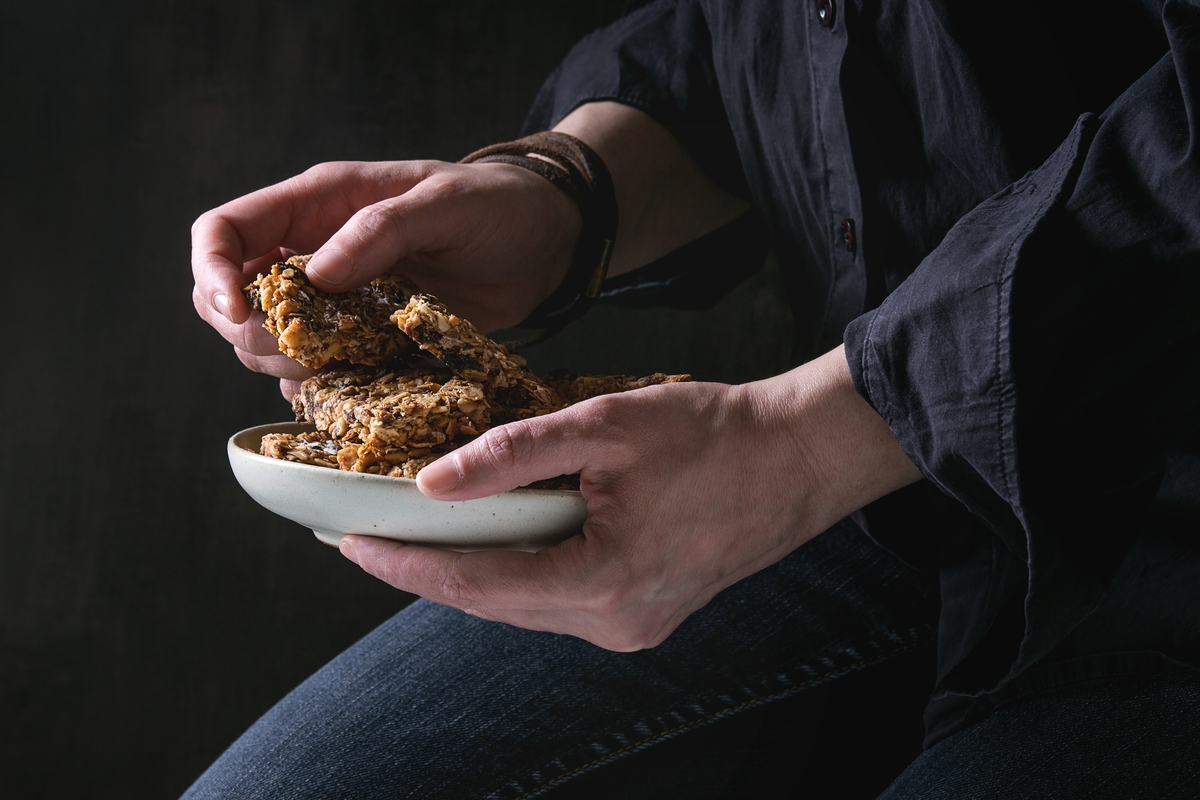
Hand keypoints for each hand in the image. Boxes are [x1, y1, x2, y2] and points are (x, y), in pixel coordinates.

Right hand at [191, 159, 580, 390]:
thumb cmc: (497, 206)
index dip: (211, 272)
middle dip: (250, 331)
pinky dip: (322, 387)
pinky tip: (356, 387)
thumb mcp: (445, 204)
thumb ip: (382, 230)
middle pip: (229, 298)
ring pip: (267, 343)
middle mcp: (313, 252)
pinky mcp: (366, 339)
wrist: (545, 244)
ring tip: (343, 364)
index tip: (238, 311)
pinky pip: (317, 371)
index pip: (223, 231)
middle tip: (304, 350)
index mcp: (318, 204)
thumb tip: (316, 275)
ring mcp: (337, 301)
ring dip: (286, 364)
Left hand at [338, 347, 921, 650]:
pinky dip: (521, 570)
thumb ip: (515, 454)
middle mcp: (615, 622)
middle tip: (372, 534)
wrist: (799, 457)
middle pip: (494, 602)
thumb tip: (433, 483)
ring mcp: (633, 627)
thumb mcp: (606, 426)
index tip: (349, 545)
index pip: (476, 583)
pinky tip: (500, 538)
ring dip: (476, 571)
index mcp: (604, 581)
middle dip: (431, 569)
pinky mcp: (646, 616)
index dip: (406, 565)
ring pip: (525, 605)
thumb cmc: (715, 434)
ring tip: (423, 533)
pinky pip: (560, 600)